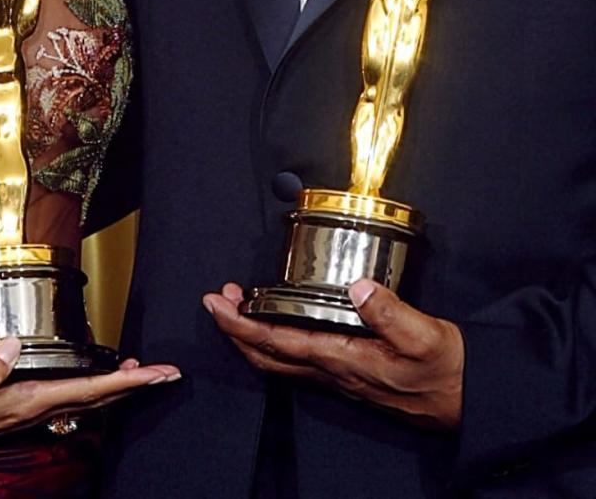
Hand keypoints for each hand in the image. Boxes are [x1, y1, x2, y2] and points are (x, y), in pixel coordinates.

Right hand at [0, 338, 180, 462]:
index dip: (128, 382)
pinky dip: (87, 388)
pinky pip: (64, 400)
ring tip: (137, 371)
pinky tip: (88, 381)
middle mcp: (30, 411)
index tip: (159, 373)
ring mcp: (24, 413)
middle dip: (134, 386)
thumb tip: (12, 346)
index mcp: (24, 402)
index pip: (89, 391)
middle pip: (96, 399)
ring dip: (114, 388)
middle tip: (166, 372)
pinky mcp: (14, 409)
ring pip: (83, 401)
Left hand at [203, 280, 462, 428]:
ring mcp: (341, 376)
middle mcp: (336, 372)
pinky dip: (277, 342)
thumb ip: (390, 312)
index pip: (280, 344)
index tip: (219, 305)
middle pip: (269, 358)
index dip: (243, 326)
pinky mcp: (351, 373)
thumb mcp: (425, 336)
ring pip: (282, 362)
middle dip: (236, 331)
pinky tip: (278, 325)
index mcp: (346, 360)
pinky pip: (300, 361)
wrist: (469, 400)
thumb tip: (358, 286)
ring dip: (254, 336)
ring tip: (240, 306)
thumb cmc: (448, 370)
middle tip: (218, 301)